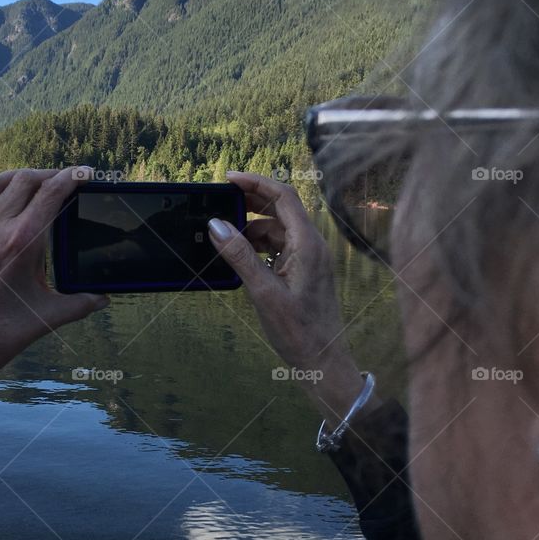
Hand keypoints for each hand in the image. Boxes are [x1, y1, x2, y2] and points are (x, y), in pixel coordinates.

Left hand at [0, 167, 108, 439]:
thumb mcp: (46, 318)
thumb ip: (80, 304)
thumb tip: (102, 299)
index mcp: (21, 244)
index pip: (51, 194)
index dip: (72, 178)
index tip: (86, 173)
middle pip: (25, 181)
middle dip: (50, 176)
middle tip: (66, 181)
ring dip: (18, 177)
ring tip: (34, 182)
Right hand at [208, 171, 377, 421]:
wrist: (322, 361)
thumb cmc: (298, 331)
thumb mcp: (263, 292)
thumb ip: (240, 256)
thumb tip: (216, 225)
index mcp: (308, 244)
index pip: (283, 197)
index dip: (256, 182)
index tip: (228, 178)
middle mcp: (311, 245)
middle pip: (280, 208)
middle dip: (250, 201)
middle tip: (218, 201)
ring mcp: (308, 258)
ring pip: (276, 228)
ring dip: (250, 226)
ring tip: (222, 235)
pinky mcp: (302, 270)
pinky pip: (277, 246)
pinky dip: (256, 244)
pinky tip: (238, 254)